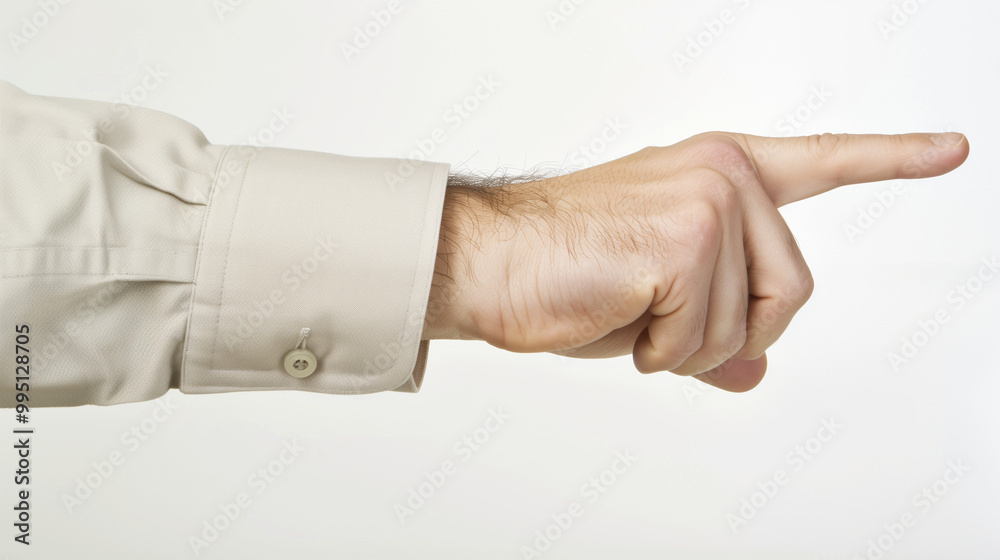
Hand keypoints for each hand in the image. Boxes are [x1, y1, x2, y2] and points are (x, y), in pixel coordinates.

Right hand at [424, 132, 968, 391]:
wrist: (488, 262)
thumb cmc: (559, 274)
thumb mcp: (656, 307)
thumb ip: (718, 327)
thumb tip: (756, 372)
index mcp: (717, 174)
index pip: (819, 162)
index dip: (889, 159)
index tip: (949, 150)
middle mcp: (722, 174)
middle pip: (793, 291)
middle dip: (731, 334)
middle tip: (660, 329)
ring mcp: (709, 200)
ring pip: (751, 323)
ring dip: (686, 347)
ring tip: (628, 316)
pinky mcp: (686, 236)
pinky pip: (707, 334)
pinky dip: (662, 351)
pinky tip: (619, 316)